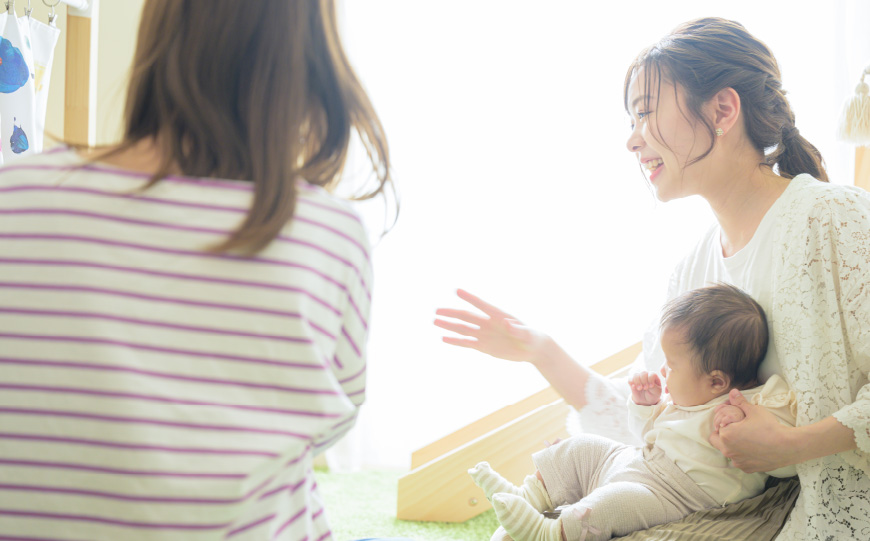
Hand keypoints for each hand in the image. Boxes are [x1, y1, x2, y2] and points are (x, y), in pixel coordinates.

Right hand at [434, 289, 550, 364]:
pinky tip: (444, 338)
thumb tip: (506, 323)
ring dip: (449, 326)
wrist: (532, 349)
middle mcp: (488, 323)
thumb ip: (517, 329)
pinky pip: (467, 343)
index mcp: (498, 315)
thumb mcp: (527, 334)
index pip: (481, 305)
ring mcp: (484, 334)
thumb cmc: (532, 338)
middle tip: (436, 311)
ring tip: (435, 321)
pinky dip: (456, 341)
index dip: (469, 298)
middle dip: (451, 313)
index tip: (457, 290)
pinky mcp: (484, 346)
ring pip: (463, 329)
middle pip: (466, 317)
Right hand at [628, 371, 661, 405]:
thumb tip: (647, 383)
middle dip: (644, 381)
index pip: (652, 374)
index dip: (650, 380)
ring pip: (636, 375)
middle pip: (643, 373)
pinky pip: (630, 379)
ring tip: (639, 388)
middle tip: (645, 388)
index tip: (651, 386)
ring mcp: (639, 377)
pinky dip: (631, 383)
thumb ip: (654, 387)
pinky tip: (635, 387)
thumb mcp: (657, 392)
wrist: (646, 400)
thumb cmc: (653, 395)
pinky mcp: (632, 381)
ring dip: (637, 382)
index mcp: (654, 376)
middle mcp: (646, 375)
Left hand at [709, 389, 793, 472]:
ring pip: (729, 452)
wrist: (788, 446)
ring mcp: (738, 462)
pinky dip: (744, 455)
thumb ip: (739, 402)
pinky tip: (754, 449)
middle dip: (724, 434)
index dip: (724, 422)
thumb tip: (732, 392)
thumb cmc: (769, 427)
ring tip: (747, 438)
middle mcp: (728, 451)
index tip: (734, 420)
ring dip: (733, 446)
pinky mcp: (748, 469)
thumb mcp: (754, 410)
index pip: (716, 427)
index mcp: (726, 436)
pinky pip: (740, 461)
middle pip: (717, 441)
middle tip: (737, 429)